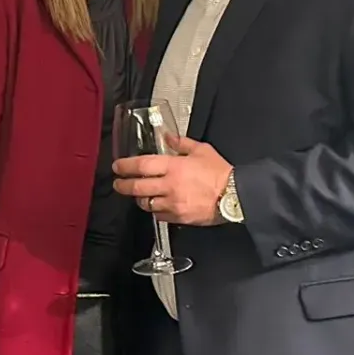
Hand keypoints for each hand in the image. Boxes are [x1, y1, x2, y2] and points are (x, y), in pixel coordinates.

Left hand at [114, 138, 232, 225]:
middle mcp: (169, 185)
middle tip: (118, 184)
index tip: (118, 167)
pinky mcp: (178, 217)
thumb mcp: (202, 150)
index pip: (141, 165)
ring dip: (139, 199)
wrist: (235, 195)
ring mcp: (173, 203)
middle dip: (123, 185)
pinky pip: (159, 216)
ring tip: (138, 195)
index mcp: (174, 166)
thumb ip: (181, 143)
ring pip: (146, 203)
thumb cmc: (220, 172)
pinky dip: (154, 210)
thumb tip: (168, 137)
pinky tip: (156, 205)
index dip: (125, 166)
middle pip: (137, 187)